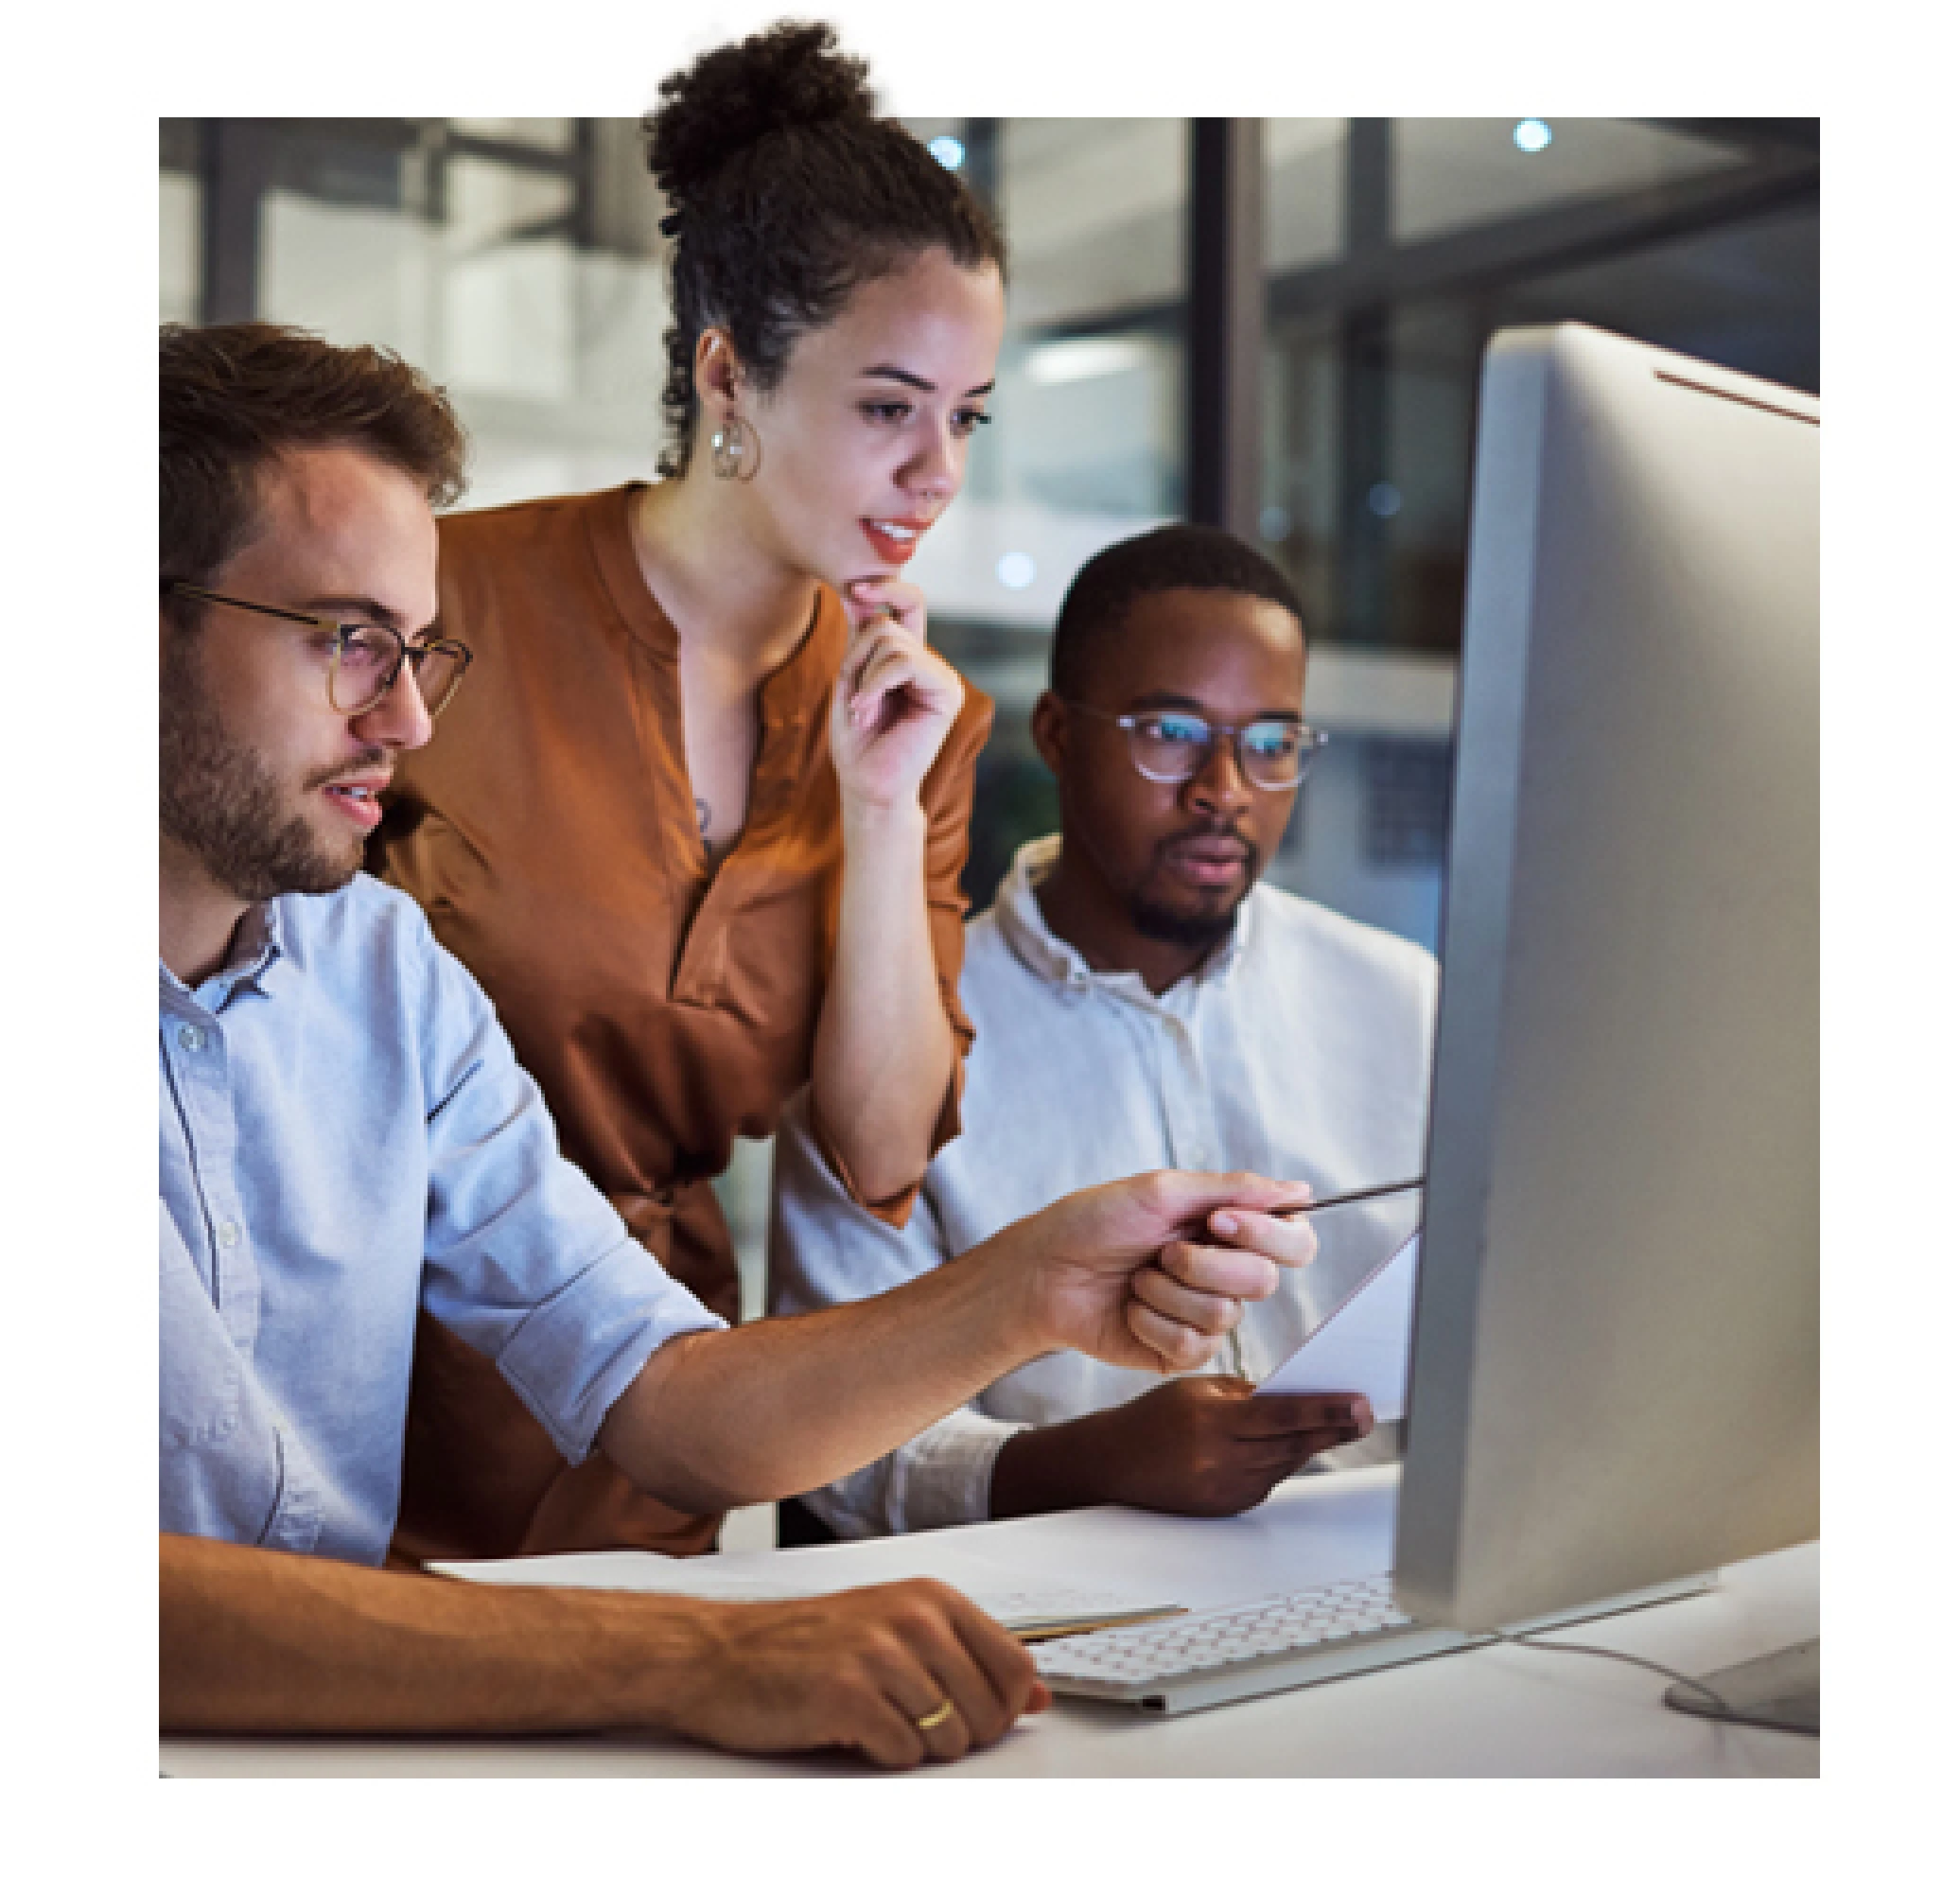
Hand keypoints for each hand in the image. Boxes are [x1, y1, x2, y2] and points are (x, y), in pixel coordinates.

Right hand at [659, 1579, 1047, 1768]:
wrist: (718, 1655)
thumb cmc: (806, 1647)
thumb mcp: (895, 1631)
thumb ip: (969, 1657)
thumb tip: (1039, 1696)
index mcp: (931, 1598)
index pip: (1017, 1668)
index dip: (1003, 1710)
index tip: (973, 1717)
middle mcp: (913, 1617)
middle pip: (989, 1714)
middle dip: (956, 1736)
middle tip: (906, 1721)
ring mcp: (881, 1654)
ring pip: (949, 1740)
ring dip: (915, 1748)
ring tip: (874, 1720)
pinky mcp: (848, 1695)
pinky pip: (903, 1755)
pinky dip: (881, 1757)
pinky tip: (850, 1730)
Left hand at [829, 578, 964, 812]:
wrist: (867, 784)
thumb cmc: (857, 740)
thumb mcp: (850, 677)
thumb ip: (860, 637)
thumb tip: (857, 592)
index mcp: (909, 657)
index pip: (907, 602)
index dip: (885, 586)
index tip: (854, 590)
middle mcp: (929, 662)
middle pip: (887, 623)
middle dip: (856, 657)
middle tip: (853, 697)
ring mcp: (941, 676)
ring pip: (892, 642)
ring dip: (863, 677)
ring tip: (862, 710)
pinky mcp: (947, 692)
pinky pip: (905, 663)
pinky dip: (875, 685)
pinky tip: (867, 710)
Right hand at [993, 1378, 1373, 1519]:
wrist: (1113, 1466)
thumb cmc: (1154, 1419)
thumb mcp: (1197, 1390)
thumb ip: (1248, 1395)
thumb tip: (1298, 1399)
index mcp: (1212, 1422)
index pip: (1282, 1415)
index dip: (1326, 1410)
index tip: (1360, 1403)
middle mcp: (1221, 1461)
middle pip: (1293, 1443)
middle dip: (1334, 1427)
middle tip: (1366, 1413)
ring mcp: (1225, 1490)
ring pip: (1286, 1463)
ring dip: (1314, 1443)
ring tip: (1343, 1422)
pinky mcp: (1228, 1508)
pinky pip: (1270, 1480)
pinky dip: (1284, 1461)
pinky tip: (1298, 1445)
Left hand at [1005, 1171, 1319, 1373]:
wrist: (1043, 1270)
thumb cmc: (1095, 1222)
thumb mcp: (1163, 1191)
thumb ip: (1234, 1190)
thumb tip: (1300, 1191)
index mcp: (1228, 1230)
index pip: (1294, 1240)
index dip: (1268, 1235)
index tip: (1216, 1222)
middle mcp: (1224, 1273)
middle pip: (1265, 1281)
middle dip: (1205, 1264)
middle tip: (1161, 1250)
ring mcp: (1203, 1315)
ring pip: (1225, 1314)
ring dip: (1167, 1291)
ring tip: (1136, 1277)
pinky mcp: (1179, 1351)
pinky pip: (1193, 1345)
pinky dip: (1153, 1320)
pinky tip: (1129, 1308)